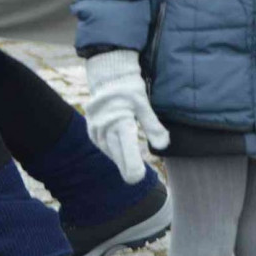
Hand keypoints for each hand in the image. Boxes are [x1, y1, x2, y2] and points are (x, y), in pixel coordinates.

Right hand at [84, 50, 169, 183]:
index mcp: (121, 124)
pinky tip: (120, 154)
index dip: (134, 169)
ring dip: (120, 160)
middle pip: (118, 158)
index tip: (141, 177)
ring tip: (130, 167)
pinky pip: (104, 147)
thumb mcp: (144, 105)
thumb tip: (163, 145)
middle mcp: (106, 130)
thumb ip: (153, 126)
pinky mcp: (92, 131)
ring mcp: (97, 131)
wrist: (108, 76)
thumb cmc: (129, 89)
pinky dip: (113, 151)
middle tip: (137, 179)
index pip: (127, 154)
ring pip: (110, 153)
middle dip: (128, 168)